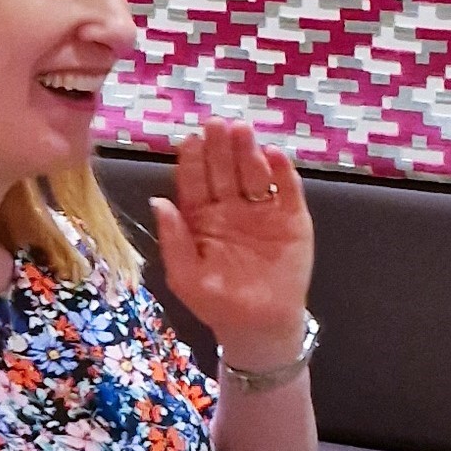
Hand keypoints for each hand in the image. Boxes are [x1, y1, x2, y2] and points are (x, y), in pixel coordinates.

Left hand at [153, 118, 313, 365]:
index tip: (192, 138)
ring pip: (254, 174)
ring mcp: (262, 210)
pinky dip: (283, 173)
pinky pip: (287, 191)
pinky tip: (275, 155)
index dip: (194, 159)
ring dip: (249, 152)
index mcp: (201, 217)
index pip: (195, 181)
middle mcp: (231, 206)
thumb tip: (158, 201)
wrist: (260, 327)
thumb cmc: (218, 303)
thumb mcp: (186, 277)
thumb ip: (173, 240)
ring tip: (244, 131)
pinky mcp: (292, 218)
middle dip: (221, 147)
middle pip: (224, 170)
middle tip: (220, 124)